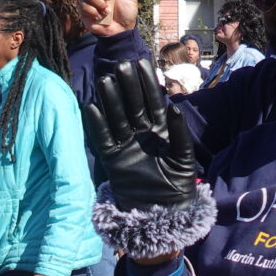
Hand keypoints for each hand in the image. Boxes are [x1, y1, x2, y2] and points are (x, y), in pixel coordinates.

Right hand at [84, 59, 196, 211]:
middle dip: (128, 86)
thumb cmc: (178, 184)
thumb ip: (179, 133)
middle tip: (121, 65)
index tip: (142, 63)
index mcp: (161, 128)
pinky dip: (97, 125)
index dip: (148, 83)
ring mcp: (126, 144)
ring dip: (111, 100)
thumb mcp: (184, 157)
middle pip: (133, 105)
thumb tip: (174, 107)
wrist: (162, 212)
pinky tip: (91, 107)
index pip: (153, 101)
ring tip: (105, 81)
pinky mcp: (113, 159)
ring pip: (117, 117)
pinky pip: (103, 139)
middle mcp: (142, 132)